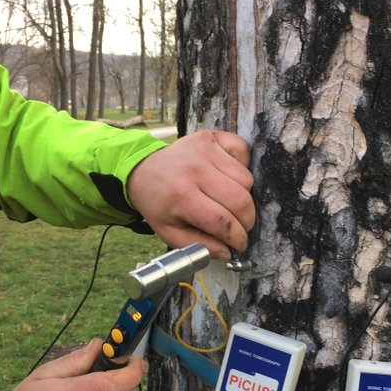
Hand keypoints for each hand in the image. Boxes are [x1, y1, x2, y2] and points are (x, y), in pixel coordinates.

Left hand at [126, 130, 254, 257]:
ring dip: (245, 196)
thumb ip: (198, 245)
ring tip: (231, 202)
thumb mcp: (169, 231)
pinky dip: (244, 166)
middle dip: (247, 221)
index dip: (237, 237)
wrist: (143, 170)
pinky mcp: (211, 137)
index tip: (240, 244)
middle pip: (241, 200)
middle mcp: (195, 170)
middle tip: (241, 228)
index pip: (223, 221)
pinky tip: (230, 176)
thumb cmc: (158, 203)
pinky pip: (244, 151)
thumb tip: (227, 253)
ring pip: (247, 179)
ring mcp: (205, 150)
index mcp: (182, 196)